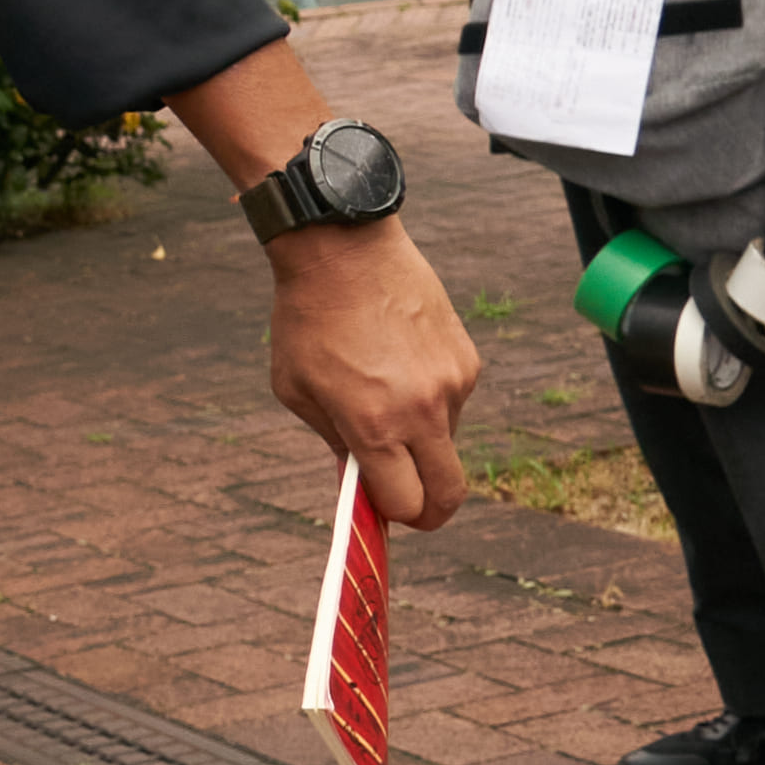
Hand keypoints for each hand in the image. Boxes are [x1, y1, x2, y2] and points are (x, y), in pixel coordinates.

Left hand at [261, 220, 479, 528]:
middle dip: (430, 511)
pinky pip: (453, 403)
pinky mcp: (468, 359)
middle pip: (449, 494)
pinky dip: (430, 402)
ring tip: (384, 395)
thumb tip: (361, 482)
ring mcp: (452, 384)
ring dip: (422, 442)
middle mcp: (422, 410)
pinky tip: (399, 364)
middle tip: (407, 501)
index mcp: (374, 425)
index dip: (395, 515)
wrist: (344, 249)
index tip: (383, 509)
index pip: (406, 503)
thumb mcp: (297, 390)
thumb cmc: (307, 321)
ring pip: (448, 444)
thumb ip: (334, 443)